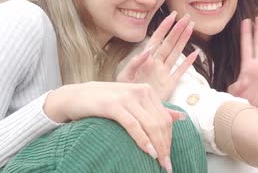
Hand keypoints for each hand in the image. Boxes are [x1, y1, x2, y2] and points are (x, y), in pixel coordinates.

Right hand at [44, 81, 182, 172]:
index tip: (169, 157)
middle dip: (165, 146)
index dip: (169, 139)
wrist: (76, 95)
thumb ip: (155, 109)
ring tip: (160, 163)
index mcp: (147, 91)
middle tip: (166, 165)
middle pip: (160, 123)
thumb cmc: (105, 101)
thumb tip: (182, 117)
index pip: (165, 118)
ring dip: (158, 146)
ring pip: (150, 124)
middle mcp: (140, 92)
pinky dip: (143, 139)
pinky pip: (133, 125)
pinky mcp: (113, 105)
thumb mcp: (132, 102)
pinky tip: (149, 151)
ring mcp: (127, 97)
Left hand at [117, 12, 197, 100]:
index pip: (157, 39)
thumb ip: (135, 63)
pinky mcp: (169, 85)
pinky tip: (195, 55)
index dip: (165, 27)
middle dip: (178, 30)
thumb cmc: (124, 92)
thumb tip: (148, 50)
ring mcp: (164, 73)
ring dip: (184, 41)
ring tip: (191, 28)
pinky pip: (180, 72)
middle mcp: (157, 63)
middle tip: (187, 17)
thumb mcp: (125, 76)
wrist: (130, 110)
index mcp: (146, 59)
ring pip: (176, 53)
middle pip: (170, 43)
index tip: (172, 16)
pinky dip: (188, 64)